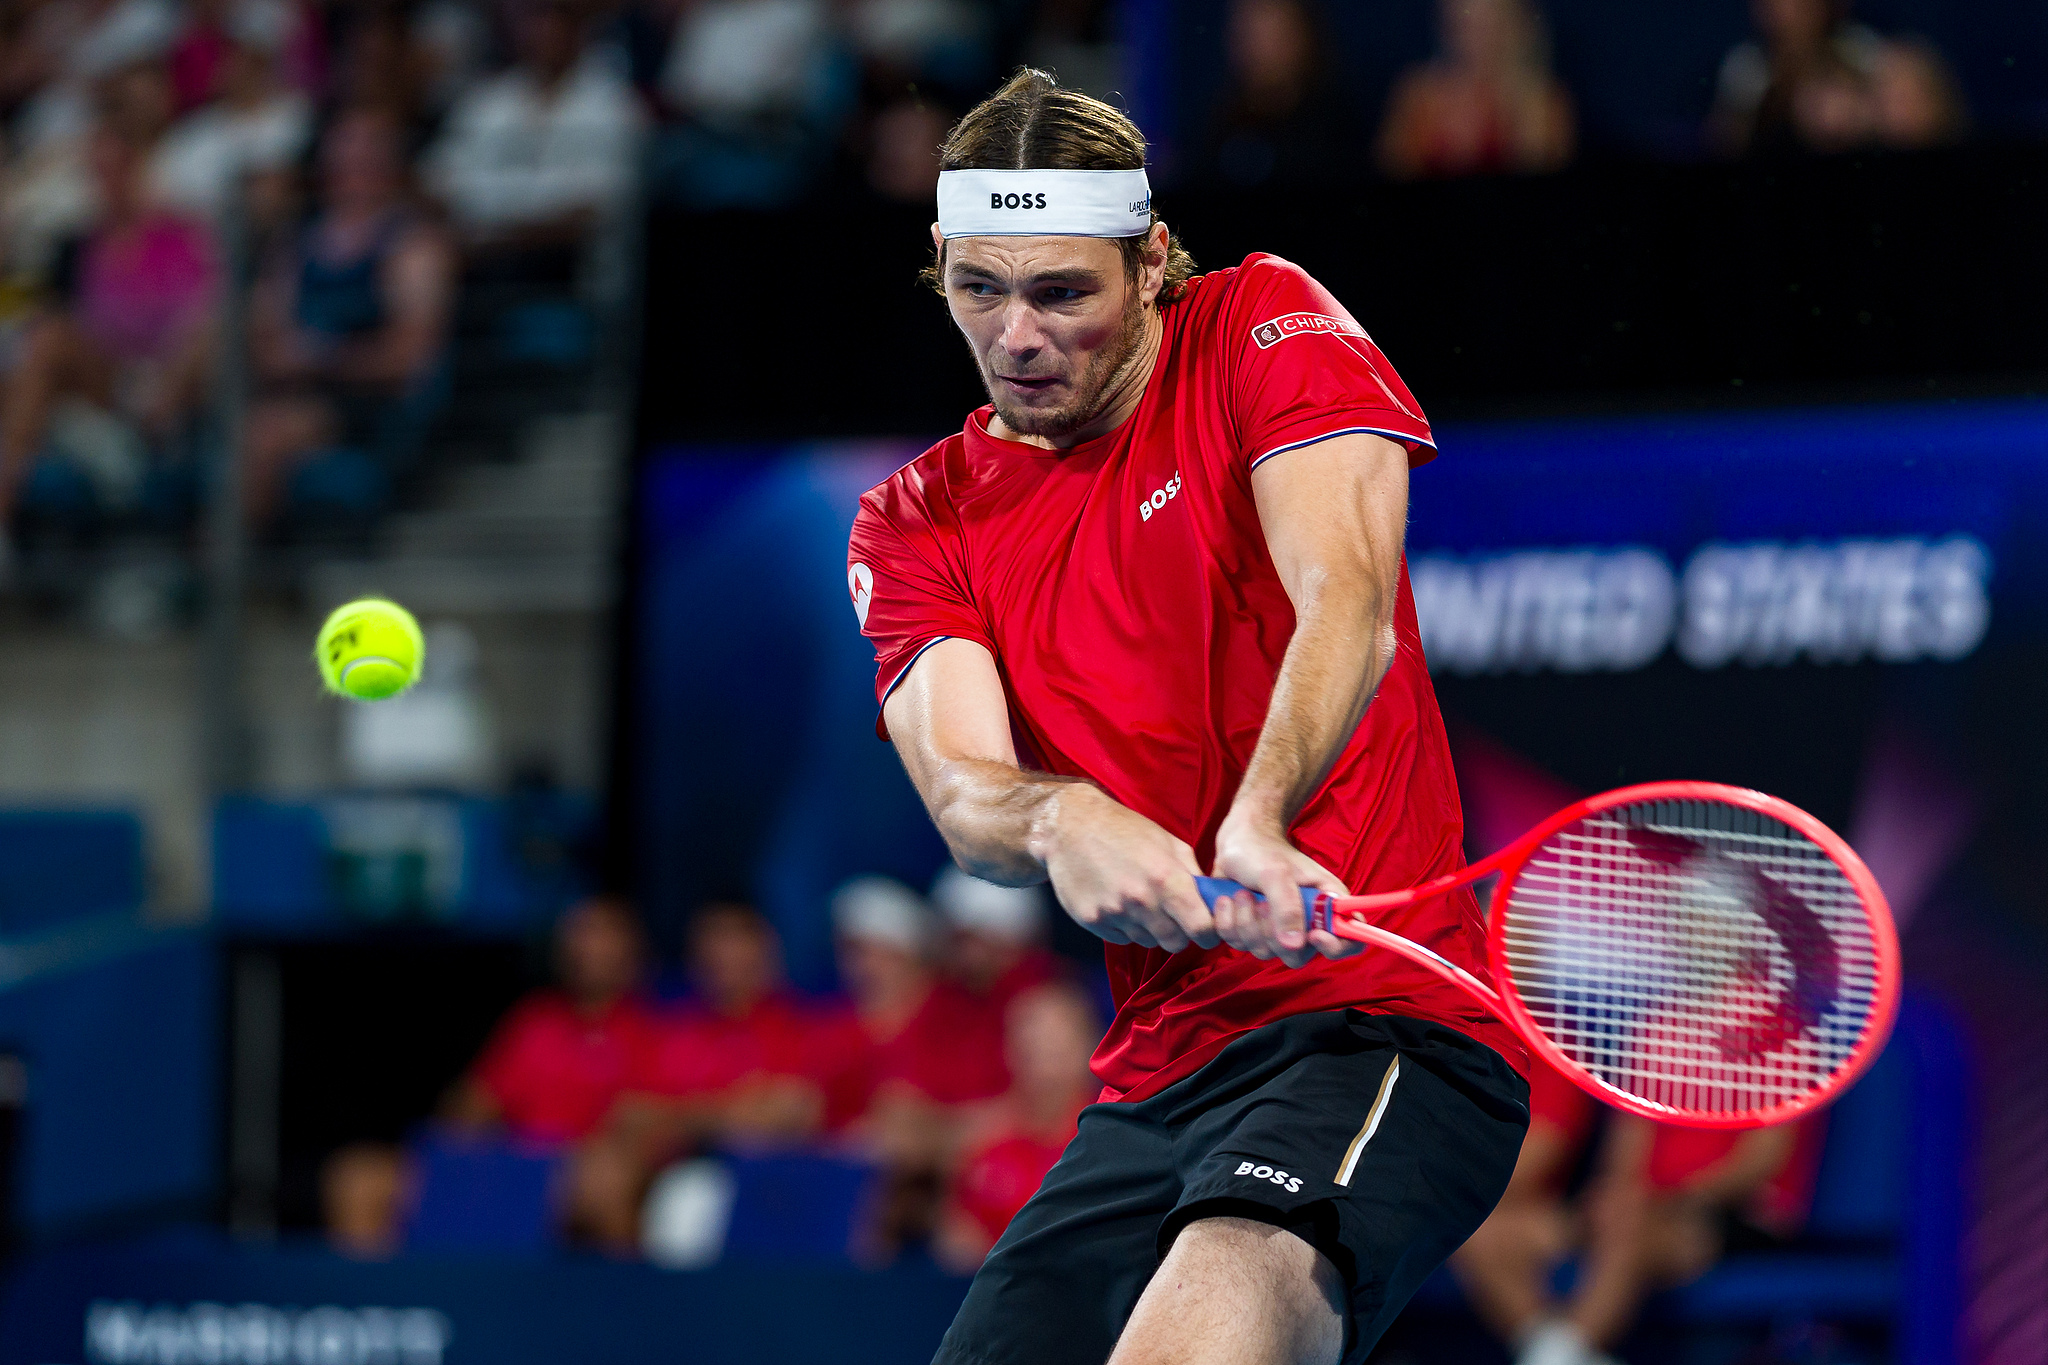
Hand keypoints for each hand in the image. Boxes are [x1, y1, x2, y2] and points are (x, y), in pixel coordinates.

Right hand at [1042, 785, 1217, 951]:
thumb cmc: (1124, 830)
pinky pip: (1120, 938)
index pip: (1202, 929)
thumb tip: (1212, 900)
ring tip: (1138, 901)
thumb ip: (1193, 873)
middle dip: (1179, 933)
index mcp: (1167, 879)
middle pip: (1175, 943)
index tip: (1205, 930)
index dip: (1209, 933)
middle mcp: (1142, 900)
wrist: (1070, 827)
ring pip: (1147, 942)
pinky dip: (1124, 927)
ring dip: (1150, 929)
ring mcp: (1115, 913)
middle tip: (1171, 915)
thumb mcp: (1169, 842)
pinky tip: (1116, 901)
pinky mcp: (1092, 921)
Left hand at [1210, 813, 1356, 967]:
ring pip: (1264, 952)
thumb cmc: (1263, 851)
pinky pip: (1239, 945)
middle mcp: (1306, 923)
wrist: (1235, 843)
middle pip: (1298, 957)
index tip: (1313, 935)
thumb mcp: (1276, 873)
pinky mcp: (1252, 932)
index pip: (1350, 942)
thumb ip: (1287, 908)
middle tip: (1262, 902)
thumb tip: (1295, 946)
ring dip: (1246, 923)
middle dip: (1272, 933)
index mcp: (1327, 905)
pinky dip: (1228, 923)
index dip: (1336, 947)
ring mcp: (1277, 931)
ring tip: (1242, 893)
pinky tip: (1228, 900)